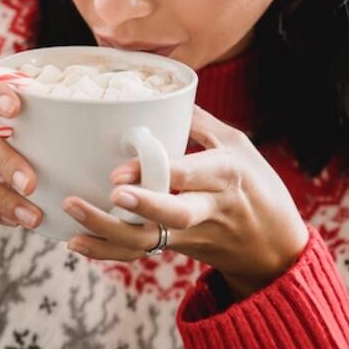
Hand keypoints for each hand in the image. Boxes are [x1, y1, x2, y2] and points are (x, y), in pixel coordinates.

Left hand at [62, 106, 308, 298]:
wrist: (275, 248)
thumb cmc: (257, 186)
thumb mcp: (239, 146)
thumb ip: (201, 123)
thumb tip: (165, 94)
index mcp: (226, 174)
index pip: (190, 175)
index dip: (155, 174)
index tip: (120, 172)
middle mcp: (210, 207)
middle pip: (175, 214)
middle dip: (140, 206)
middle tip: (107, 194)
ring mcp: (193, 233)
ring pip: (150, 240)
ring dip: (107, 232)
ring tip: (72, 212)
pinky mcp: (178, 249)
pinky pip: (140, 253)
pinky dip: (107, 251)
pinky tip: (76, 242)